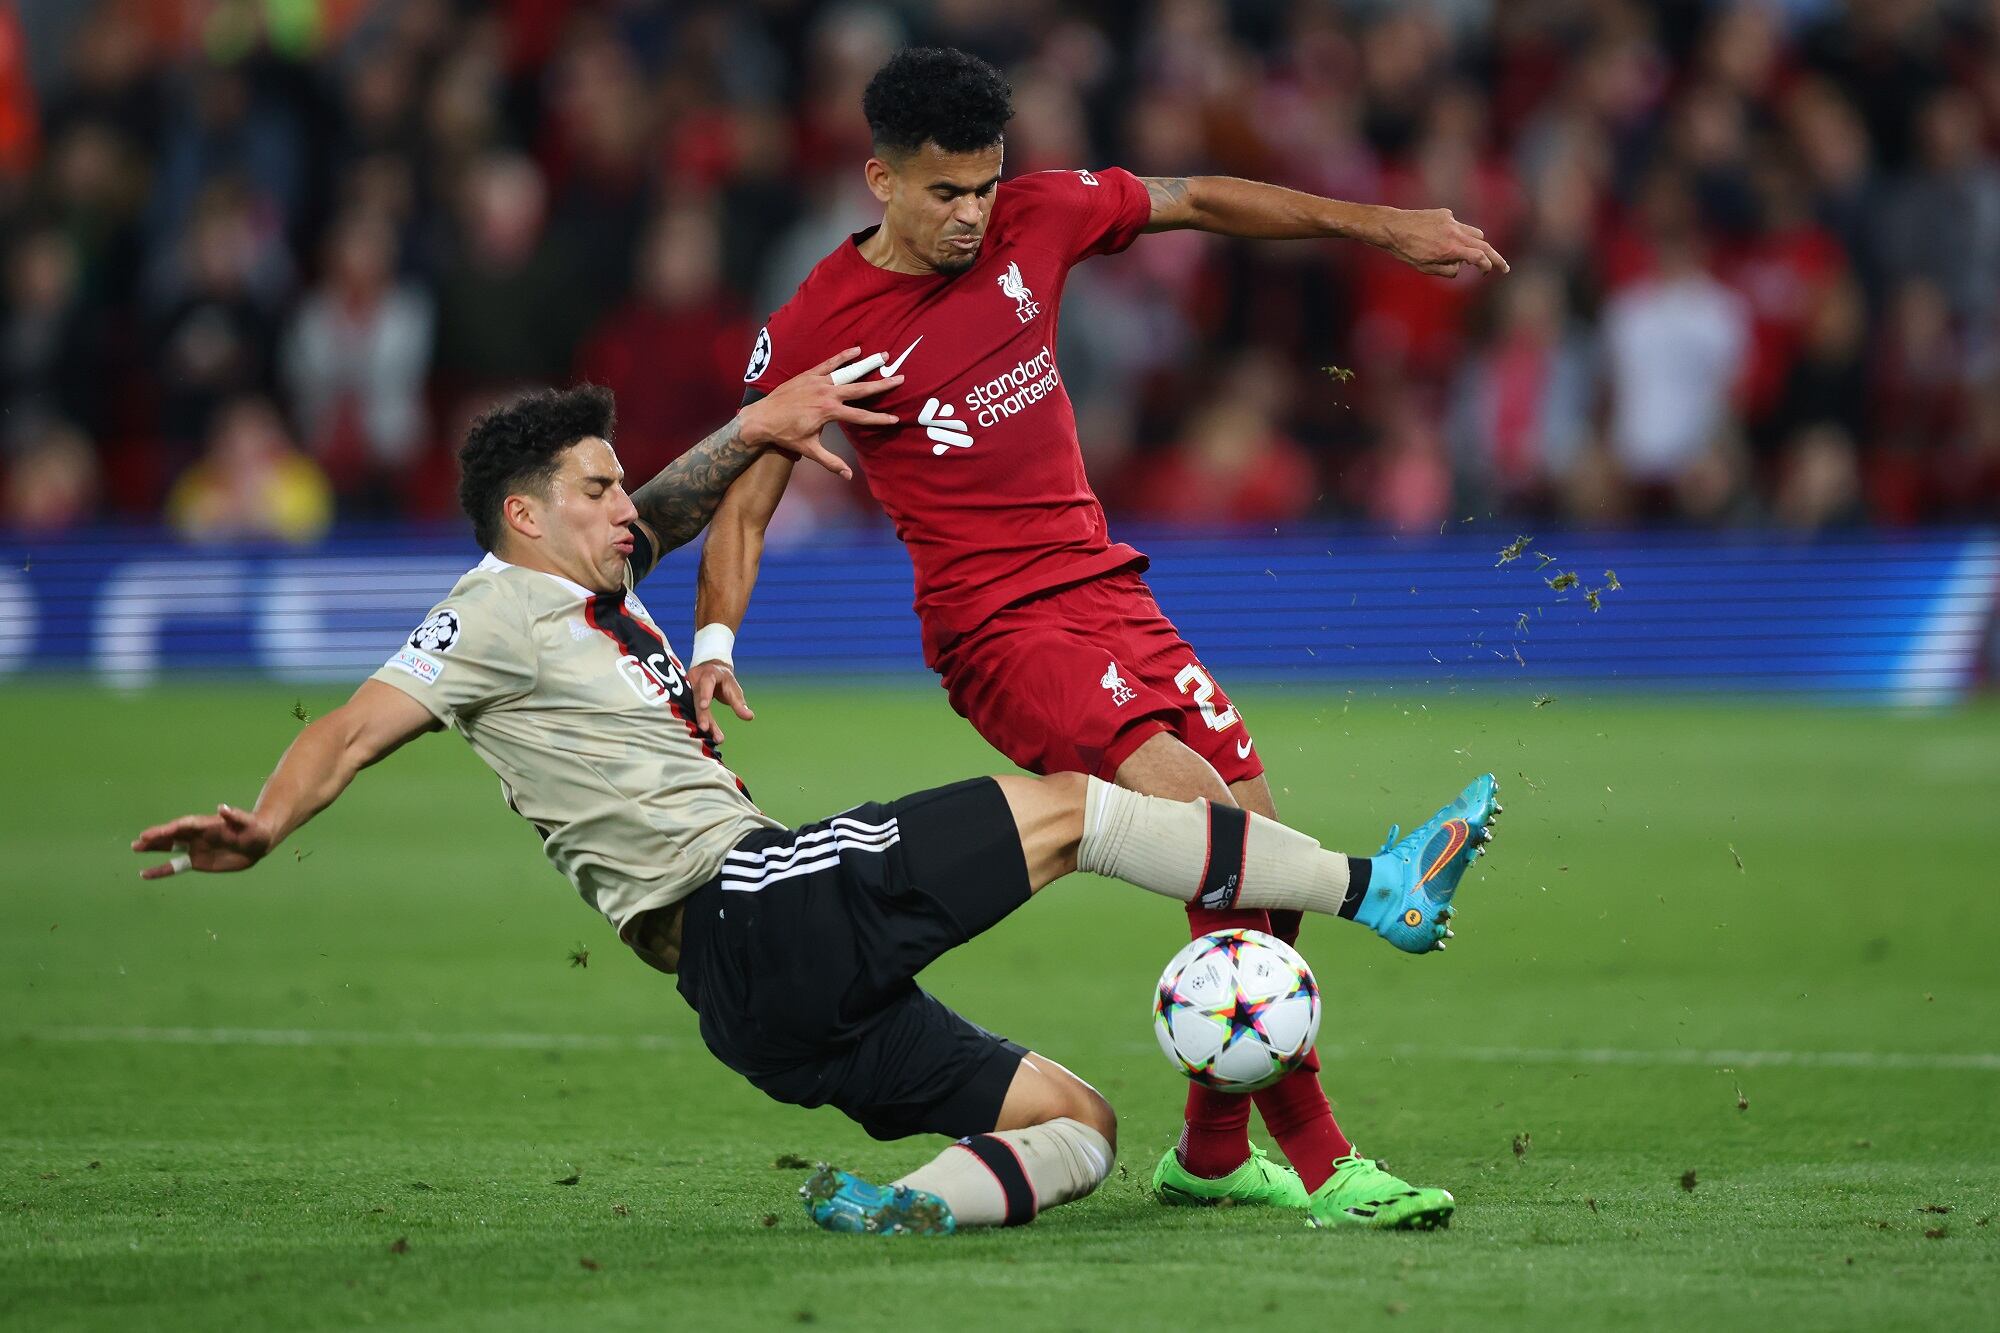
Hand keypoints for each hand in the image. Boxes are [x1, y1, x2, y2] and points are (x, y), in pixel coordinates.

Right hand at [131, 803, 274, 879]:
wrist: (258, 842)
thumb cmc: (255, 829)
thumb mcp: (248, 823)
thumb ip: (235, 816)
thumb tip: (223, 808)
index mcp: (207, 824)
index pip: (184, 826)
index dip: (169, 829)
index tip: (152, 833)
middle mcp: (198, 835)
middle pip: (173, 835)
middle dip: (156, 838)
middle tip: (138, 842)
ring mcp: (195, 848)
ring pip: (170, 848)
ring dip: (153, 849)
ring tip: (135, 848)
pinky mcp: (197, 861)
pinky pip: (176, 866)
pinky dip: (161, 870)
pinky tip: (145, 874)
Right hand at [689, 659, 752, 744]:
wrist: (710, 670)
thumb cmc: (724, 681)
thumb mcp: (733, 688)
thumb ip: (739, 703)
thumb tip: (750, 717)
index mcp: (710, 674)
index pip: (706, 683)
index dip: (704, 694)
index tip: (704, 706)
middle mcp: (696, 679)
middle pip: (697, 698)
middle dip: (701, 714)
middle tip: (705, 729)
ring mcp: (687, 687)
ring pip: (692, 706)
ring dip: (701, 722)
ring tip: (711, 737)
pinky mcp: (683, 696)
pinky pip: (688, 710)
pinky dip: (696, 722)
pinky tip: (701, 735)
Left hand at [740, 348, 902, 479]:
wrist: (762, 418)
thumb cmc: (786, 435)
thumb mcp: (809, 449)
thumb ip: (831, 462)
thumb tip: (848, 476)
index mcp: (829, 412)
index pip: (860, 416)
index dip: (879, 419)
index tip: (895, 419)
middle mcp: (826, 394)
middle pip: (860, 389)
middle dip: (881, 385)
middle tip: (899, 378)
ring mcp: (818, 382)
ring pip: (847, 372)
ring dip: (867, 364)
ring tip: (884, 356)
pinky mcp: (809, 375)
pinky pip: (829, 363)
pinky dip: (843, 356)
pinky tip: (857, 350)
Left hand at [1372, 206, 1509, 277]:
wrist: (1393, 227)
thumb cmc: (1407, 251)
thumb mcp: (1426, 268)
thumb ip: (1448, 270)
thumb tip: (1461, 266)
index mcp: (1451, 249)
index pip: (1480, 257)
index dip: (1488, 266)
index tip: (1489, 272)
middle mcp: (1455, 233)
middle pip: (1484, 244)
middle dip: (1495, 257)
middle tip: (1503, 267)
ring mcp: (1451, 221)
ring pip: (1474, 232)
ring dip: (1478, 244)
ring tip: (1471, 254)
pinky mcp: (1445, 213)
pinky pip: (1458, 225)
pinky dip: (1457, 233)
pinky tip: (1440, 238)